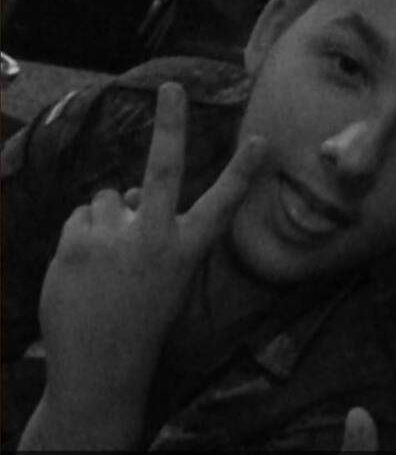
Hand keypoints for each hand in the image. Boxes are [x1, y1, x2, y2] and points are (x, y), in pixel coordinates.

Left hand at [34, 82, 266, 447]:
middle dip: (170, 125)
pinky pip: (81, 219)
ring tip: (106, 263)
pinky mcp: (76, 242)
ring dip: (107, 221)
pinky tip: (86, 270)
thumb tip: (127, 189)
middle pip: (162, 169)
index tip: (260, 140)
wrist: (101, 367)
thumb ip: (151, 231)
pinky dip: (83, 237)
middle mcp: (153, 239)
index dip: (241, 172)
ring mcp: (113, 239)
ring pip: (107, 200)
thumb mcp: (162, 280)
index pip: (219, 206)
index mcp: (183, 253)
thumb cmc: (140, 322)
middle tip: (172, 87)